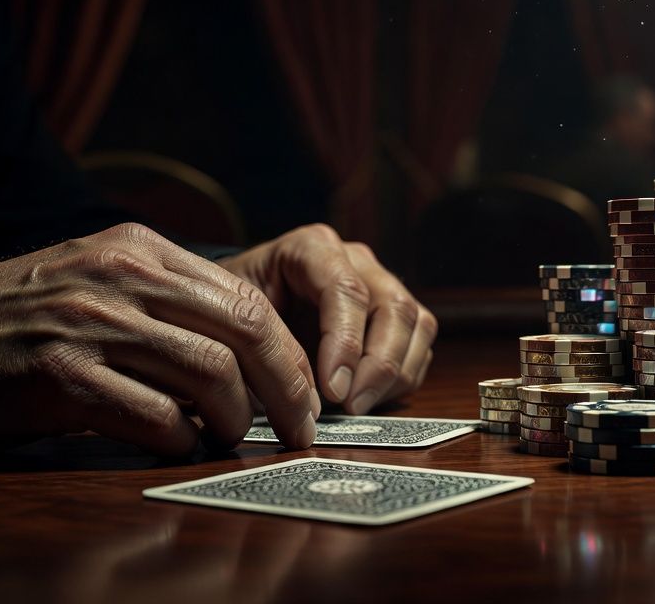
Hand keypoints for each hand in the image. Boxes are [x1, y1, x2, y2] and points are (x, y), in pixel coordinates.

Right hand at [0, 223, 317, 454]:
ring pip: (209, 375)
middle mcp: (122, 277)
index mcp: (139, 248)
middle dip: (287, 388)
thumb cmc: (12, 315)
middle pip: (244, 333)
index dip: (289, 353)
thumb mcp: (93, 275)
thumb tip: (245, 353)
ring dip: (234, 420)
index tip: (307, 393)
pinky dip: (181, 439)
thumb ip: (165, 299)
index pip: (247, 298)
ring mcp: (91, 324)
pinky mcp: (60, 376)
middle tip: (300, 429)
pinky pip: (154, 415)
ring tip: (229, 439)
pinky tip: (177, 446)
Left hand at [217, 224, 435, 415]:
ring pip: (417, 324)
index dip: (345, 342)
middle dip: (378, 364)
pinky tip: (367, 399)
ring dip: (394, 374)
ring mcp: (380, 283)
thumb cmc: (234, 312)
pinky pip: (420, 346)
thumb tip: (305, 397)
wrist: (239, 308)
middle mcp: (355, 259)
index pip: (346, 289)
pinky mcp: (396, 315)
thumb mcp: (234, 320)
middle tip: (351, 406)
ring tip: (357, 406)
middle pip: (393, 306)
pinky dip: (401, 379)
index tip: (332, 390)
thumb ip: (267, 348)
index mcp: (312, 247)